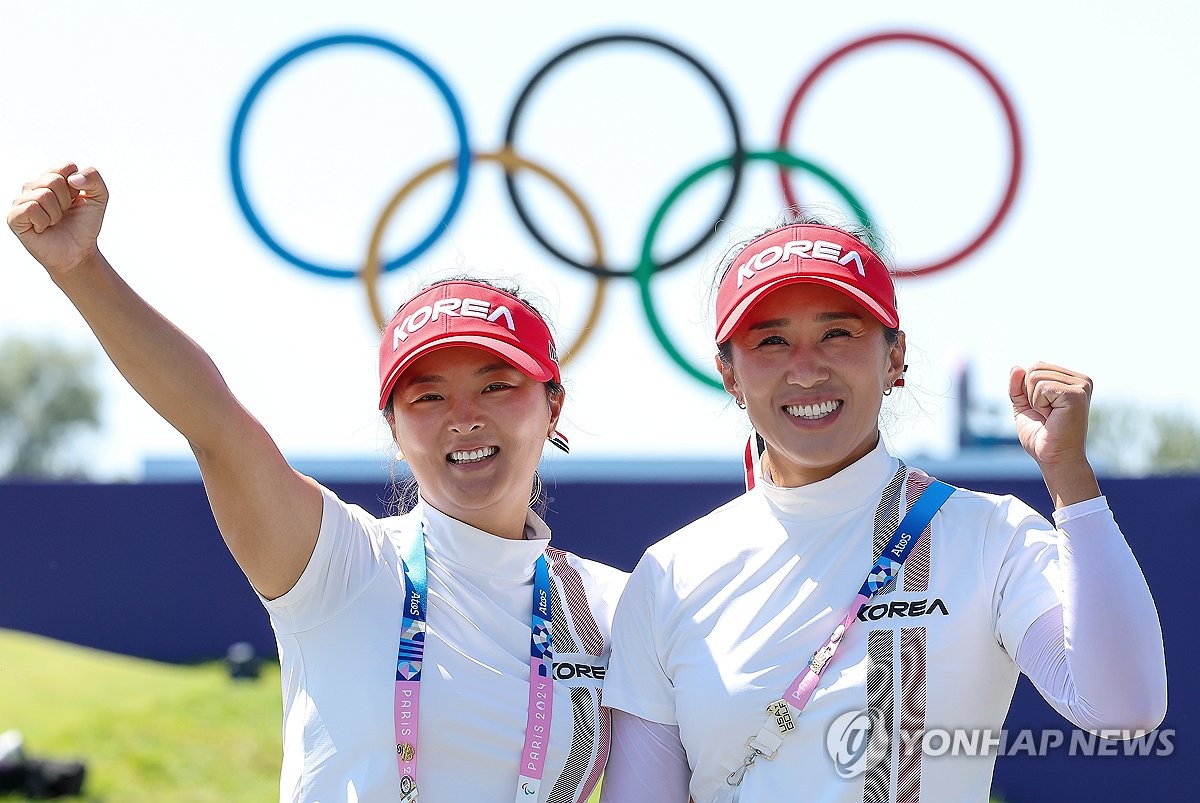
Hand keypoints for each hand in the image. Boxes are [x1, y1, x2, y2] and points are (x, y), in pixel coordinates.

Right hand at [8, 163, 108, 277]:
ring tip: (54, 222)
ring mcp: (22, 201)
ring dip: (56, 213)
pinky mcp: (14, 217)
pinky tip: (43, 228)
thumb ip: (93, 177)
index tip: (76, 200)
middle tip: (65, 214)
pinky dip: (44, 221)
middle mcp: (34, 186)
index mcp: (52, 178)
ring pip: (43, 195)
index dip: (78, 187)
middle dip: (67, 201)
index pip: (66, 167)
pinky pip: (31, 208)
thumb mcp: (99, 197)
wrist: (79, 252)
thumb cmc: (85, 224)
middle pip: (54, 180)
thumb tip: (72, 178)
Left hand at [1009, 362, 1099, 506]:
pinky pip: (1041, 387)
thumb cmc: (1042, 436)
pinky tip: (1053, 417)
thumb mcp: (1024, 405)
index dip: (1028, 390)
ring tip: (1050, 417)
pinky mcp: (1077, 394)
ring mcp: (1082, 386)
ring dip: (1035, 401)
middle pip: (1035, 368)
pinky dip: (1039, 404)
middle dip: (1030, 394)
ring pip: (1036, 376)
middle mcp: (1081, 380)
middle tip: (1046, 415)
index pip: (1037, 366)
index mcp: (1072, 380)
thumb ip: (1018, 386)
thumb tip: (1016, 367)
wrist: (1054, 459)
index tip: (1044, 410)